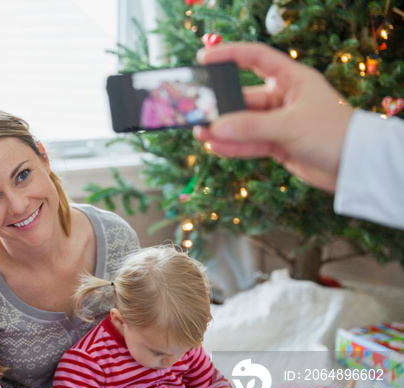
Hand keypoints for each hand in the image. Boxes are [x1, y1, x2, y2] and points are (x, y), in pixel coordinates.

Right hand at [192, 42, 353, 192]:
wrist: (356, 167)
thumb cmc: (332, 134)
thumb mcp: (289, 126)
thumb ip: (250, 127)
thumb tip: (215, 129)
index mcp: (291, 79)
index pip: (255, 59)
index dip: (229, 56)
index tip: (203, 60)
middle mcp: (283, 98)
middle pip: (243, 98)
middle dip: (221, 107)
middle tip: (197, 112)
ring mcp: (279, 123)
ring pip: (243, 124)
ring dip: (223, 130)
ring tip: (200, 133)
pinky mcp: (277, 145)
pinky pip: (249, 143)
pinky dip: (232, 146)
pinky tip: (214, 147)